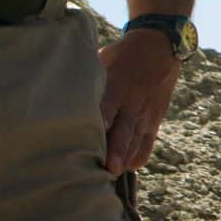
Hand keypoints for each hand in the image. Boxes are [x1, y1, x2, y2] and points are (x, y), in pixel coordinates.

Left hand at [98, 29, 181, 173]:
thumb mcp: (103, 58)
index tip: (87, 143)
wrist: (160, 45)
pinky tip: (131, 166)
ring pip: (137, 139)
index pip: (107, 109)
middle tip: (108, 169)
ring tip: (115, 174)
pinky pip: (150, 139)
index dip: (99, 126)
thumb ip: (88, 80)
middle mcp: (134, 101)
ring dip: (127, 157)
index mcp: (118, 85)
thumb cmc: (123, 54)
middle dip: (116, 150)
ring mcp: (147, 111)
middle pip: (124, 129)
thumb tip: (59, 93)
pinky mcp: (156, 116)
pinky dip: (141, 153)